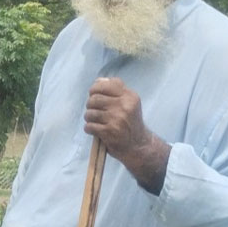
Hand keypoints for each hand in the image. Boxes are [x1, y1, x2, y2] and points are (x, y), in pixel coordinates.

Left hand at [83, 77, 169, 191]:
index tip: (93, 94)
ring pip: (90, 113)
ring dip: (89, 118)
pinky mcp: (109, 132)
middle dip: (90, 105)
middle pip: (94, 99)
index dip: (95, 89)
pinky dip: (89, 129)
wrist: (138, 145)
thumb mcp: (129, 104)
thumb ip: (115, 91)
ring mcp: (116, 119)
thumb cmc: (130, 122)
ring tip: (96, 121)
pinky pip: (89, 126)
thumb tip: (98, 81)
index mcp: (129, 96)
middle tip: (95, 111)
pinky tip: (96, 130)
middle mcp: (124, 106)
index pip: (105, 85)